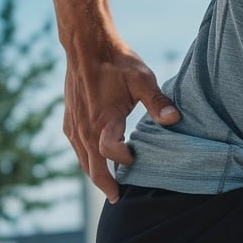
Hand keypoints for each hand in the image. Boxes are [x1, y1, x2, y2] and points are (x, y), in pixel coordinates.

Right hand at [62, 39, 180, 202]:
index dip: (122, 160)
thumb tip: (174, 120)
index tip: (135, 161)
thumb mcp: (143, 79)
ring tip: (108, 184)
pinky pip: (76, 148)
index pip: (110, 152)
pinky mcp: (68, 120)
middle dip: (105, 184)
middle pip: (92, 166)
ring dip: (94, 173)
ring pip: (82, 159)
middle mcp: (85, 127)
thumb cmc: (117, 61)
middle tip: (117, 197)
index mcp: (104, 119)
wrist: (87, 45)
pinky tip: (94, 160)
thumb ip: (157, 102)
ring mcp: (74, 125)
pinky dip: (85, 159)